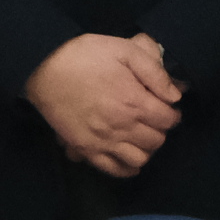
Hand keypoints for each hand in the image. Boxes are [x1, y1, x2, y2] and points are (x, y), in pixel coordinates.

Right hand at [26, 33, 182, 177]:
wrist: (44, 68)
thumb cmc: (85, 55)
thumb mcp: (124, 49)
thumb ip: (154, 72)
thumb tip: (175, 96)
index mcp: (135, 102)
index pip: (169, 120)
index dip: (172, 113)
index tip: (166, 106)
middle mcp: (122, 127)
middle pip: (157, 140)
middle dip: (160, 129)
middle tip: (153, 118)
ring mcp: (104, 142)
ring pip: (140, 159)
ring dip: (145, 149)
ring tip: (140, 136)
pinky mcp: (86, 150)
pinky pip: (114, 170)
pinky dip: (127, 168)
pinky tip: (128, 157)